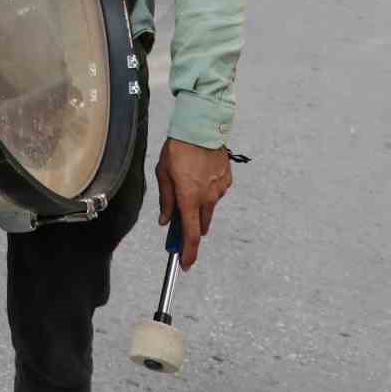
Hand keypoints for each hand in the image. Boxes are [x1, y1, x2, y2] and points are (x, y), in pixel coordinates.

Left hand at [155, 138, 232, 270]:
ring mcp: (220, 189)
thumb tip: (165, 220)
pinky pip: (216, 192)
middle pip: (200, 224)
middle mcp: (207, 198)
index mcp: (189, 199)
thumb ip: (166, 200)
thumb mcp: (163, 174)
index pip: (190, 235)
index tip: (185, 264)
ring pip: (208, 207)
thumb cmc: (178, 149)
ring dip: (198, 205)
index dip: (188, 252)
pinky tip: (199, 174)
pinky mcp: (227, 180)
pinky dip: (207, 190)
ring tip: (187, 182)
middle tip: (178, 218)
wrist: (201, 127)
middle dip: (190, 226)